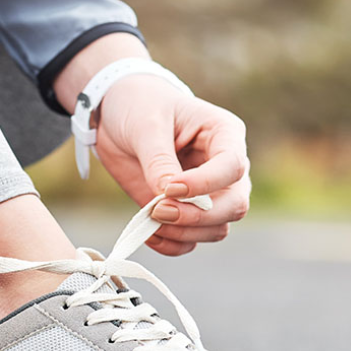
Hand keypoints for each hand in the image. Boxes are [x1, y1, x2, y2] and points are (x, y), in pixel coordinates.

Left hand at [93, 76, 251, 255]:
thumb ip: (159, 160)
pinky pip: (191, 240)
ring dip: (183, 233)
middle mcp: (223, 168)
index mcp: (224, 134)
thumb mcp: (146, 125)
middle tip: (158, 210)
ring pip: (216, 229)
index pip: (233, 167)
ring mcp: (207, 193)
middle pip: (235, 206)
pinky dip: (171, 244)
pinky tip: (147, 234)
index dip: (205, 184)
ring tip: (148, 218)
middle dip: (198, 217)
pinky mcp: (184, 211)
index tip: (169, 188)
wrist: (115, 114)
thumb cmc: (139, 106)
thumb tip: (169, 195)